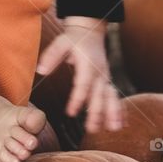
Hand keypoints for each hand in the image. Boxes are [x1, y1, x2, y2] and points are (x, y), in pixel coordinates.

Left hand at [35, 16, 123, 132]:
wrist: (90, 31)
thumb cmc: (73, 38)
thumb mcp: (61, 43)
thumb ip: (51, 56)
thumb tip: (40, 71)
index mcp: (87, 65)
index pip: (83, 85)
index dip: (77, 100)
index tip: (71, 113)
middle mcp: (99, 73)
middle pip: (99, 96)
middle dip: (96, 113)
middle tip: (91, 129)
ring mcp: (106, 78)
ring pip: (111, 98)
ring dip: (112, 114)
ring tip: (112, 130)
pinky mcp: (108, 81)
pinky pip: (115, 97)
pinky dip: (120, 111)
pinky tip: (121, 125)